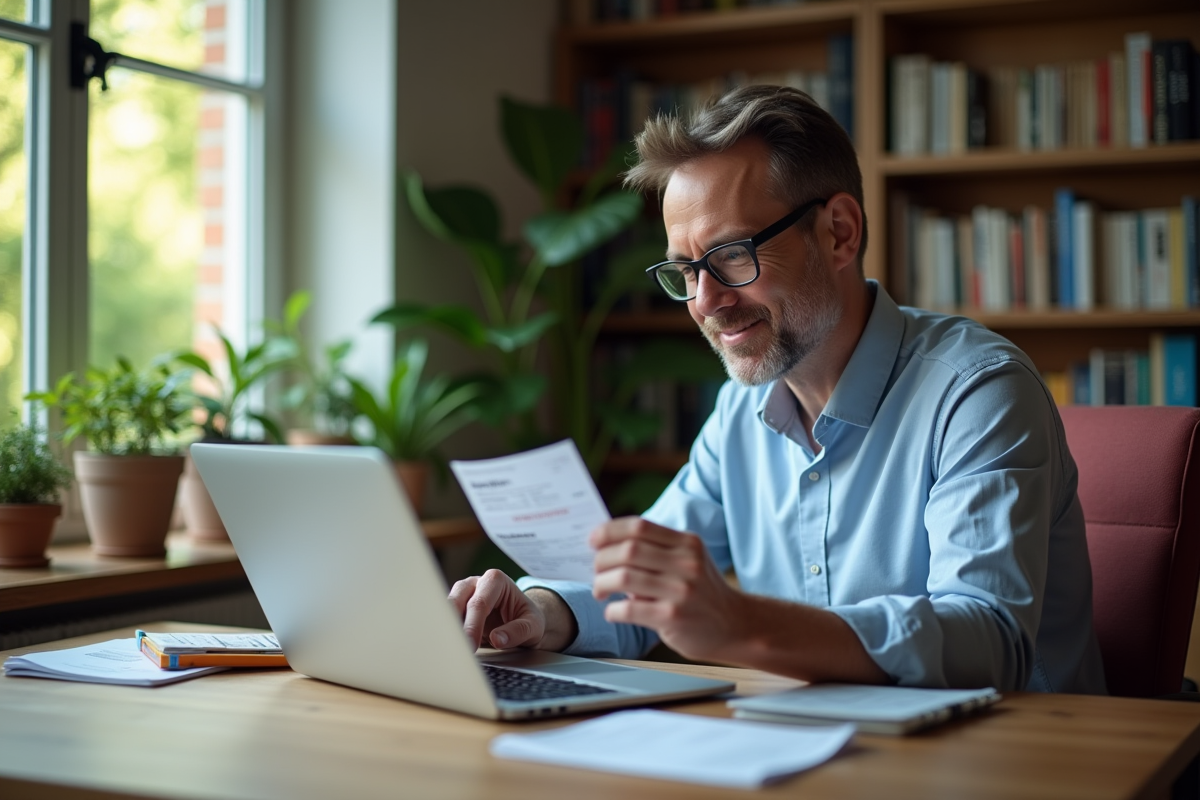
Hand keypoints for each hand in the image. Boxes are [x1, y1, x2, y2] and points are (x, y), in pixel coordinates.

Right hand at [449, 569, 545, 650]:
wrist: (523, 620)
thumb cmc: (528, 619)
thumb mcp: (533, 626)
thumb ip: (518, 631)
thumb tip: (497, 639)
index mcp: (495, 580)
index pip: (479, 603)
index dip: (472, 626)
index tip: (470, 646)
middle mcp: (475, 583)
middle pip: (456, 601)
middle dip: (454, 626)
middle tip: (455, 649)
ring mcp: (463, 595)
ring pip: (445, 608)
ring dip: (445, 629)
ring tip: (447, 649)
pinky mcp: (456, 609)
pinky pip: (445, 619)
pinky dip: (444, 632)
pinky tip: (447, 646)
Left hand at [590, 517, 744, 661]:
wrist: (737, 626)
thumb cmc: (703, 593)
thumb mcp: (689, 561)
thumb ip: (657, 551)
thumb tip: (608, 546)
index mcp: (687, 543)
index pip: (639, 526)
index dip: (609, 531)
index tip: (593, 541)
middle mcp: (687, 563)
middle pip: (628, 550)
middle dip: (601, 560)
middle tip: (596, 571)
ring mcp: (681, 590)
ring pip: (624, 578)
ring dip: (602, 584)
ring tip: (600, 591)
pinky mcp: (673, 617)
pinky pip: (629, 609)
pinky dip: (612, 610)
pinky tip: (613, 612)